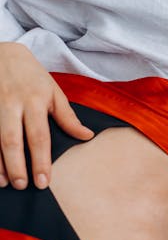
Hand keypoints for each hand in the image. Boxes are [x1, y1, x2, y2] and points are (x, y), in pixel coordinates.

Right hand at [0, 43, 93, 188]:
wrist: (2, 53)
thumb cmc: (32, 76)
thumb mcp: (54, 91)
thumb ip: (68, 116)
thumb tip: (87, 137)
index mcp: (35, 101)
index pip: (39, 136)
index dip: (41, 160)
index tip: (44, 182)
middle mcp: (12, 104)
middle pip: (12, 140)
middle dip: (17, 166)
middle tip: (23, 186)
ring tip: (5, 183)